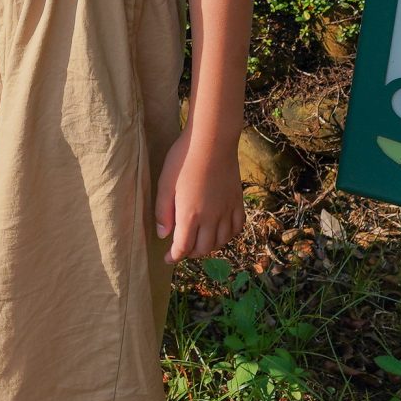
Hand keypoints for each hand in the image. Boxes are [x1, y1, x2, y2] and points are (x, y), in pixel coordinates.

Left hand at [157, 133, 246, 262]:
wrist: (212, 140)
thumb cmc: (183, 159)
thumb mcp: (165, 184)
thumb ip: (163, 212)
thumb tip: (163, 235)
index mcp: (190, 215)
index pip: (183, 247)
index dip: (174, 256)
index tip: (168, 259)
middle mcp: (211, 218)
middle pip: (203, 248)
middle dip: (190, 253)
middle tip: (181, 249)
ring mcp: (227, 210)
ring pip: (221, 242)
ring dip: (209, 247)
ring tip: (199, 243)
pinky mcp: (237, 202)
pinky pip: (237, 228)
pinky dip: (228, 236)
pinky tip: (220, 233)